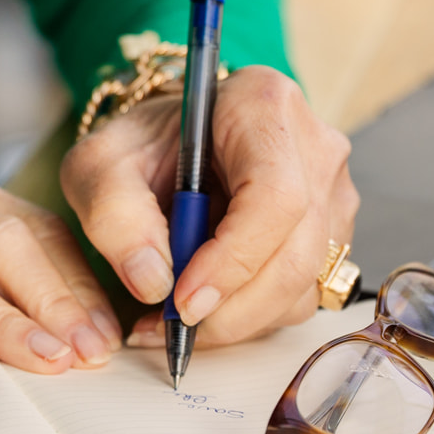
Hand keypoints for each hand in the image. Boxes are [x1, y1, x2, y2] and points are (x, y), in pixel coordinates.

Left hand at [61, 66, 358, 347]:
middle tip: (171, 328)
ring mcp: (333, 194)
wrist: (174, 144)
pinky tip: (206, 307)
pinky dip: (250, 317)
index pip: (274, 197)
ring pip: (302, 286)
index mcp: (264, 106)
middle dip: (232, 308)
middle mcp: (315, 149)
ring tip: (175, 320)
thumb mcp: (100, 165)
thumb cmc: (143, 146)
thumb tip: (153, 282)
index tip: (182, 299)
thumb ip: (114, 215)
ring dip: (237, 319)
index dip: (233, 260)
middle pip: (297, 254)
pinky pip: (300, 296)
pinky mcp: (332, 235)